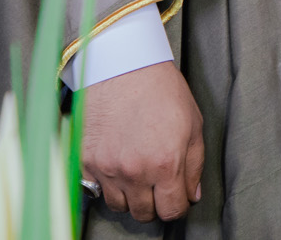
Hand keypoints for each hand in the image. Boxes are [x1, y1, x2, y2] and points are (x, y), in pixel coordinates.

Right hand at [80, 61, 204, 221]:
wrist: (123, 67)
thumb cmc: (161, 91)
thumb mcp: (193, 124)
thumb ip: (194, 165)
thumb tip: (192, 195)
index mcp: (166, 164)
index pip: (171, 210)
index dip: (177, 206)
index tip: (176, 197)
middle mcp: (135, 172)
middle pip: (144, 214)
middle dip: (155, 204)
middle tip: (157, 185)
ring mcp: (107, 169)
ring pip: (119, 206)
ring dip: (130, 196)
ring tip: (138, 174)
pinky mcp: (86, 162)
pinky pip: (96, 190)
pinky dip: (107, 184)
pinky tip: (118, 166)